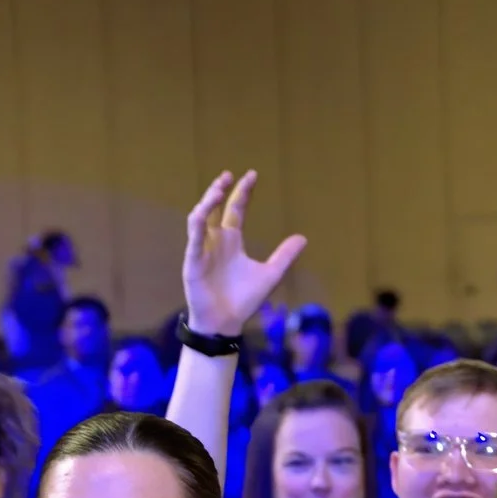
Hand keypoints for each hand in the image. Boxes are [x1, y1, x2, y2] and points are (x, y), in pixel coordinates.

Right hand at [182, 171, 306, 337]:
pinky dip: (197, 223)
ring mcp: (203, 249)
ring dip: (207, 201)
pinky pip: (193, 237)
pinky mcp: (193, 260)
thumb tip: (303, 237)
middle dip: (221, 190)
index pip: (235, 209)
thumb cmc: (244, 300)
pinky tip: (202, 211)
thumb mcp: (270, 274)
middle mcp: (216, 241)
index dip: (243, 192)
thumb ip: (284, 256)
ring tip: (219, 187)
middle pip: (215, 207)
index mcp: (233, 241)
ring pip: (200, 217)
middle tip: (230, 174)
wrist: (226, 323)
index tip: (252, 175)